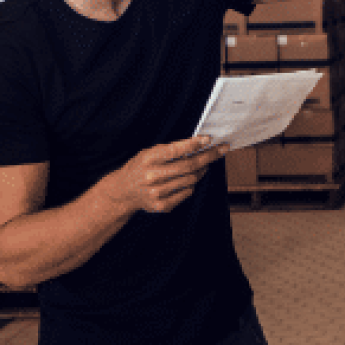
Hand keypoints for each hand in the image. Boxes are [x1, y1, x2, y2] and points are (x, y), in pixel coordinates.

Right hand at [106, 136, 228, 213]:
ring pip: (191, 179)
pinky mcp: (162, 205)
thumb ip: (170, 149)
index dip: (193, 144)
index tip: (209, 139)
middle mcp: (151, 176)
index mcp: (147, 159)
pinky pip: (187, 193)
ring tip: (203, 164)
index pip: (175, 150)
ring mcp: (157, 193)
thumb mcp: (149, 153)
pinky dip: (191, 184)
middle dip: (208, 156)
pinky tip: (187, 179)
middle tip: (221, 149)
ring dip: (202, 170)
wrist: (123, 192)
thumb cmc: (140, 168)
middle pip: (188, 166)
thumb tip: (199, 144)